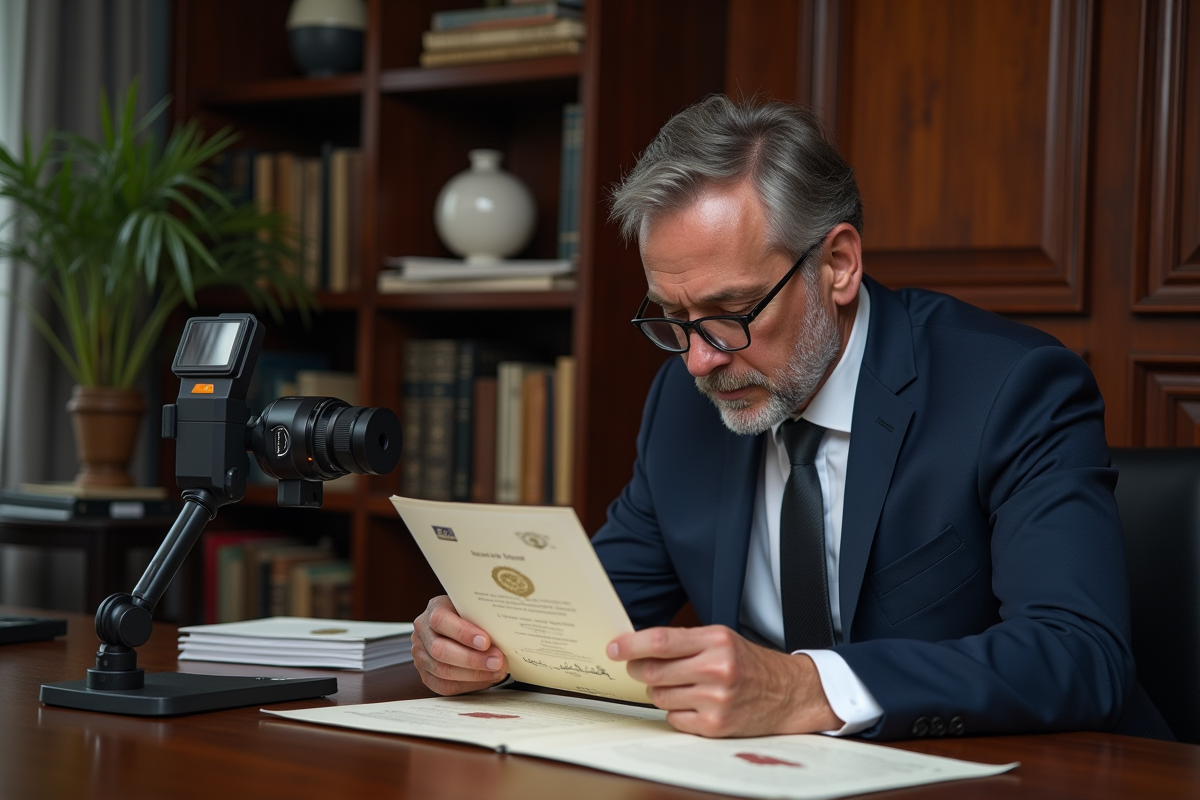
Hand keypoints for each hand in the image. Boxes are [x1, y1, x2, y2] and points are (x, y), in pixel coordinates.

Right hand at [411, 595, 507, 694]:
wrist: (456, 625)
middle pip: (439, 650)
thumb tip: (504, 633)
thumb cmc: (469, 615)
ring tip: (496, 672)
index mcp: (434, 610)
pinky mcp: (426, 674)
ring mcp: (420, 655)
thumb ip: (481, 617)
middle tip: (497, 661)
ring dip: (473, 674)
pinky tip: (485, 679)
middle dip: (471, 659)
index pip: (441, 621)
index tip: (485, 642)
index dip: (463, 633)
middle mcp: (423, 632)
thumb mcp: (473, 608)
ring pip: (441, 671)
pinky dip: (468, 685)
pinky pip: (443, 686)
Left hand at [607, 625, 841, 736]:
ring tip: (681, 685)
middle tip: (641, 667)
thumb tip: (638, 647)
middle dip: (640, 669)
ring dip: (660, 691)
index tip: (613, 648)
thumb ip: (683, 641)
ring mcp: (716, 700)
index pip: (661, 640)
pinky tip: (693, 703)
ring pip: (660, 696)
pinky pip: (673, 719)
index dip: (631, 644)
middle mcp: (716, 669)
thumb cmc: (749, 663)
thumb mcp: (721, 639)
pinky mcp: (715, 726)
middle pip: (654, 671)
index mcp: (716, 641)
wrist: (788, 694)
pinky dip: (676, 712)